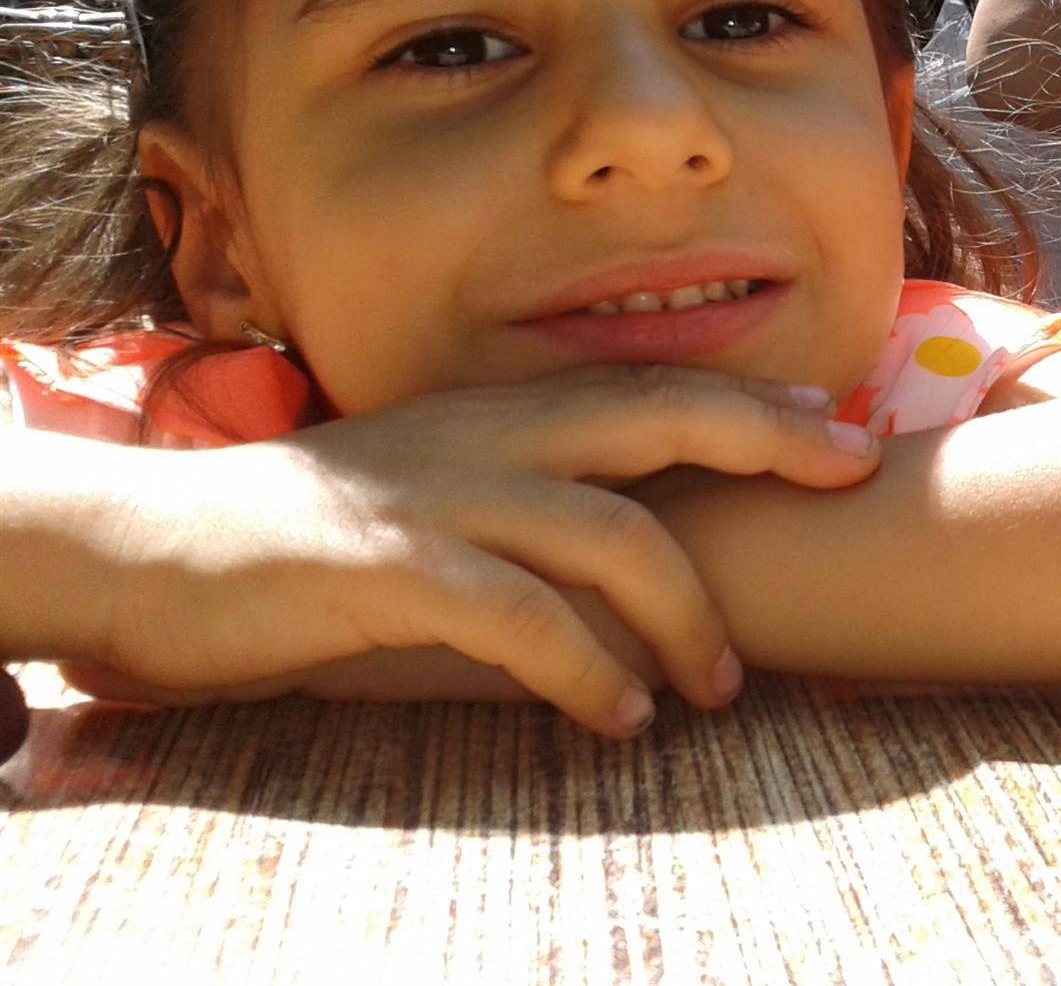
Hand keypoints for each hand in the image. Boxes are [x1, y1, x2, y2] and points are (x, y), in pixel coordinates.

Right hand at [60, 363, 876, 735]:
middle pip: (660, 414)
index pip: (652, 386)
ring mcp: (443, 494)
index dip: (753, 399)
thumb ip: (533, 492)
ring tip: (719, 686)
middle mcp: (488, 432)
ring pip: (610, 531)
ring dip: (684, 613)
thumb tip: (641, 540)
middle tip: (853, 473)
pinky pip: (521, 617)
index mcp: (502, 411)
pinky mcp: (393, 565)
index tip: (839, 423)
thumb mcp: (443, 483)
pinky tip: (618, 717)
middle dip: (769, 437)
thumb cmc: (322, 531)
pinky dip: (585, 670)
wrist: (163, 547)